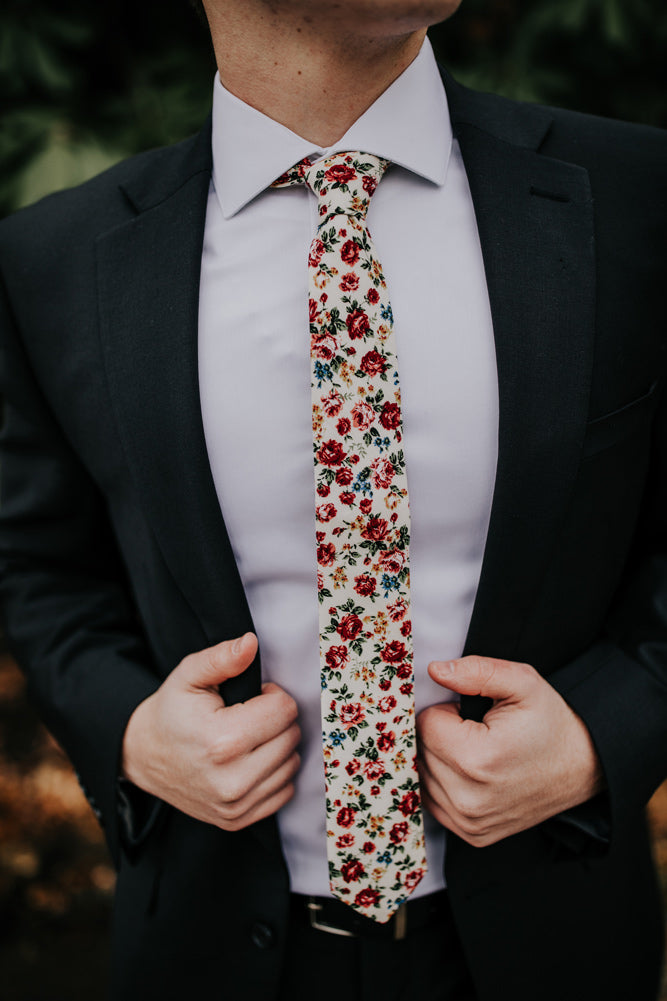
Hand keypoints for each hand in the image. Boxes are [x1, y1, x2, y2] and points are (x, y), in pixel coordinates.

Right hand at [121, 633, 299, 830]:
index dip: (271, 694)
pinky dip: (274, 773)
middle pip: (291, 736)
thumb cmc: (171, 711)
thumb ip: (222, 658)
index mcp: (222, 741)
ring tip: (248, 738)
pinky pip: (284, 791)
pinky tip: (251, 760)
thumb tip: (251, 643)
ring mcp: (236, 805)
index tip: (252, 696)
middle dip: (276, 719)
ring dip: (277, 746)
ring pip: (292, 763)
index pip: (285, 709)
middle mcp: (232, 780)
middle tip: (248, 715)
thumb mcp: (189, 675)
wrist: (143, 756)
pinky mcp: (238, 820)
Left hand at [416, 655, 603, 846]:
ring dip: (440, 759)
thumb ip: (476, 672)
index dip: (448, 711)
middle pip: (422, 751)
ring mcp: (469, 822)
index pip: (426, 724)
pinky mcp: (472, 835)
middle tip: (478, 732)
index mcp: (477, 760)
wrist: (584, 766)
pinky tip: (472, 773)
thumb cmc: (550, 722)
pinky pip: (433, 800)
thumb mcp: (522, 682)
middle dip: (443, 735)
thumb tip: (435, 671)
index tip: (474, 715)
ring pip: (423, 775)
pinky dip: (444, 783)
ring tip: (477, 752)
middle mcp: (469, 799)